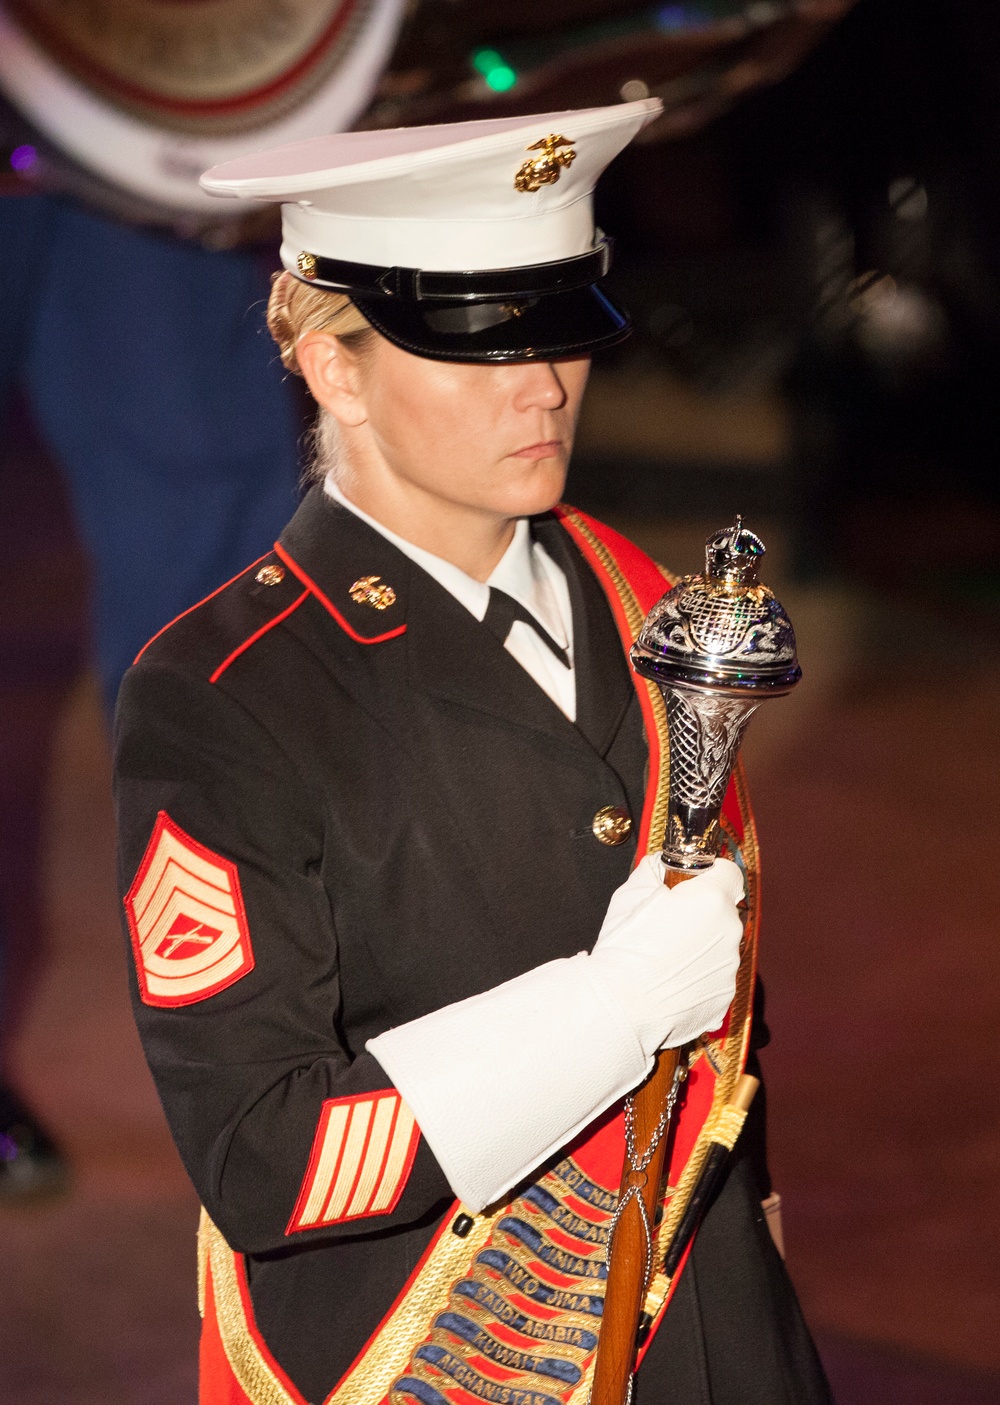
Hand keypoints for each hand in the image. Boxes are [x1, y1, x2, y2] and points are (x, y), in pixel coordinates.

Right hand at [588, 856, 744, 1056]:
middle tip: (670, 925)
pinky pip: (714, 979)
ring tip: (666, 960)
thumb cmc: (623, 948)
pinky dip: (698, 979)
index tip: (695, 883)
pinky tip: (671, 982)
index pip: (729, 872)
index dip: (711, 875)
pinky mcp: (724, 997)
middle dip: (702, 915)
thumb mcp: (630, 894)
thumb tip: (663, 864)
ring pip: (719, 948)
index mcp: (710, 899)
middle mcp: (729, 931)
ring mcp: (729, 967)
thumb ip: (655, 870)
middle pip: (724, 913)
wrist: (620, 1005)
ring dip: (700, 948)